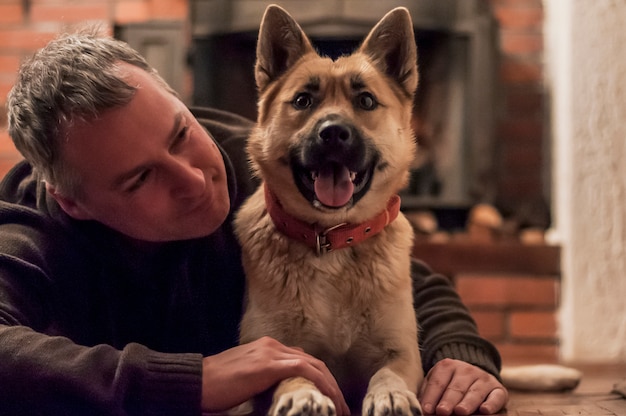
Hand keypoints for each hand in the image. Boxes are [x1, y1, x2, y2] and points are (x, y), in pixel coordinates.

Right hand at [200, 336, 348, 414]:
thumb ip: (264, 382)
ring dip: (331, 388)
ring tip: (340, 409)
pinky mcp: (270, 364)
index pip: (302, 361)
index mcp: (267, 348)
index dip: (320, 379)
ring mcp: (272, 353)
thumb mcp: (245, 380)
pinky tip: (330, 400)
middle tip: (341, 407)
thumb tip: (280, 398)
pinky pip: (306, 371)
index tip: (329, 399)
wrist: (196, 382)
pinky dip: (322, 384)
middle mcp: (273, 346)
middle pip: (313, 362)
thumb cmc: (214, 387)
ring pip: (314, 366)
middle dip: (331, 384)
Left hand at [419, 358, 507, 414]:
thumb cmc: (449, 385)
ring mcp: (483, 378)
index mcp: (447, 366)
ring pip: (475, 392)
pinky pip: (496, 396)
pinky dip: (491, 404)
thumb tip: (421, 408)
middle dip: (448, 400)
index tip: (427, 409)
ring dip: (467, 403)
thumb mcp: (437, 384)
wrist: (475, 377)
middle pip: (456, 387)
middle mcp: (466, 370)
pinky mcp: (498, 389)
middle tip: (442, 411)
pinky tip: (485, 410)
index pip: (437, 382)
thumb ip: (428, 395)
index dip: (431, 396)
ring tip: (460, 412)